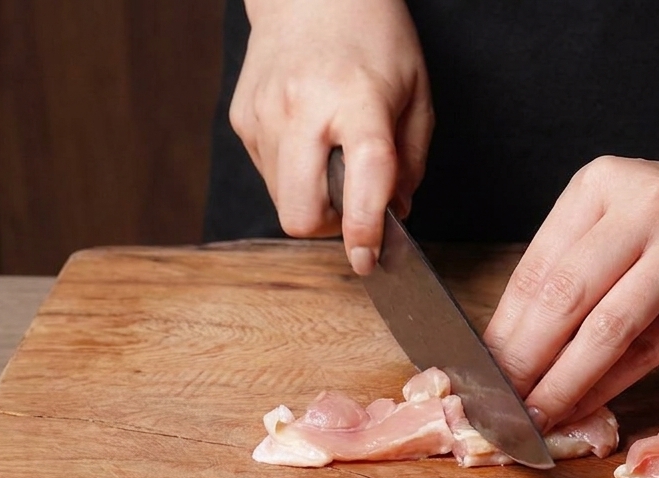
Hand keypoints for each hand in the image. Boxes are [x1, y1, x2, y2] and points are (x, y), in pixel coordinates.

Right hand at [230, 0, 432, 274]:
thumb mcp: (416, 93)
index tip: (368, 259)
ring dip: (312, 199)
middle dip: (329, 228)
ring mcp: (264, 115)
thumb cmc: (372, 37)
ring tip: (332, 158)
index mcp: (355, 100)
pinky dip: (293, 175)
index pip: (361, 182)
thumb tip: (396, 213)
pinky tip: (309, 141)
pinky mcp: (243, 119)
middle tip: (353, 206)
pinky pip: (268, 176)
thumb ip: (411, 161)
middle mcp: (301, 108)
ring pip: (282, 202)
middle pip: (300, 213)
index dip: (365, 231)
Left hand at [482, 155, 658, 429]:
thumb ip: (562, 268)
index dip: (503, 327)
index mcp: (600, 185)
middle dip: (524, 359)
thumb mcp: (608, 217)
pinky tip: (580, 406)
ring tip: (534, 415)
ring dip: (564, 382)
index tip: (476, 370)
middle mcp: (645, 209)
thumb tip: (503, 348)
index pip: (537, 268)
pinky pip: (648, 352)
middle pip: (567, 298)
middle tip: (496, 402)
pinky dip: (607, 386)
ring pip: (608, 331)